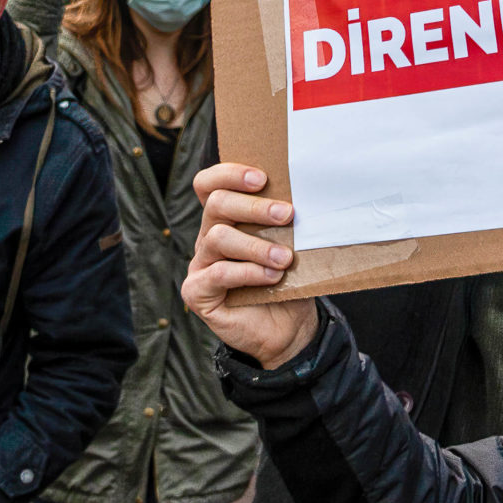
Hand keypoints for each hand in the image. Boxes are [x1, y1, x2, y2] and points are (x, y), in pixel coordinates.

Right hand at [182, 163, 319, 369]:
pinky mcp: (198, 292)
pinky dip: (248, 272)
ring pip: (218, 237)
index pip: (210, 184)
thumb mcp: (290, 244)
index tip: (263, 178)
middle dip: (254, 206)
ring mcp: (200, 265)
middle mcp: (208, 238)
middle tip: (287, 214)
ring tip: (285, 258)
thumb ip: (284, 222)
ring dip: (256, 245)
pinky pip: (218, 273)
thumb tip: (305, 194)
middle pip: (217, 204)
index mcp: (226, 220)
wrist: (289, 329)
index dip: (230, 173)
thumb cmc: (289, 281)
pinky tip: (272, 277)